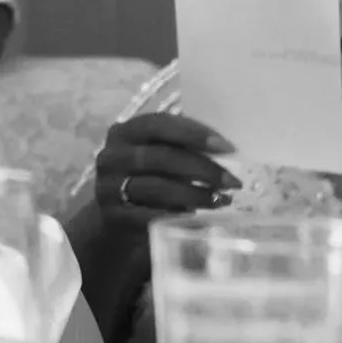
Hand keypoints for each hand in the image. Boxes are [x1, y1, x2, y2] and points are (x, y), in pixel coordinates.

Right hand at [93, 112, 235, 234]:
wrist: (114, 215)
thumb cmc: (147, 176)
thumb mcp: (159, 155)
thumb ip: (183, 147)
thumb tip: (227, 151)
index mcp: (125, 132)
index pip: (160, 124)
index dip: (195, 134)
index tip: (229, 149)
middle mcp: (111, 156)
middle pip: (161, 157)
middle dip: (203, 169)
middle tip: (233, 182)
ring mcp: (108, 188)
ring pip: (157, 188)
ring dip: (195, 194)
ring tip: (221, 200)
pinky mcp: (113, 217)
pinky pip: (149, 216)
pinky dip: (176, 216)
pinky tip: (196, 218)